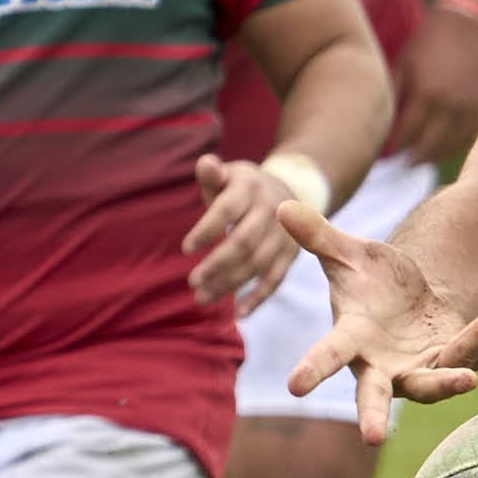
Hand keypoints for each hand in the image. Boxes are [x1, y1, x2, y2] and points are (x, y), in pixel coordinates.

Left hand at [186, 154, 314, 308]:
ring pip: (258, 264)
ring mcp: (285, 235)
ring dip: (230, 284)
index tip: (186, 249)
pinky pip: (276, 279)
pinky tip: (238, 314)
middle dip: (217, 264)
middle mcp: (272, 210)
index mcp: (250, 187)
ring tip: (202, 298)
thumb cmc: (243, 188)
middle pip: (244, 242)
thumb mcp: (228, 176)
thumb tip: (206, 164)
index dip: (207, 229)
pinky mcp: (292, 255)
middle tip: (192, 282)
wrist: (290, 192)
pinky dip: (258, 298)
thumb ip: (211, 174)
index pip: (227, 209)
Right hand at [281, 200, 477, 440]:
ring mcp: (415, 367)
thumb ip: (317, 235)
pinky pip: (465, 350)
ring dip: (447, 383)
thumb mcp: (346, 253)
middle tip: (372, 439)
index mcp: (350, 337)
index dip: (312, 368)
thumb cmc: (369, 279)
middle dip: (372, 416)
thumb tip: (282, 204)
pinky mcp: (447, 359)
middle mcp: (380, 363)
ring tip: (467, 380)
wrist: (410, 295)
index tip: (295, 387)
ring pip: (430, 385)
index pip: (328, 354)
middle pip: (373, 395)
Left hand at [384, 0, 477, 167]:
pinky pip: (468, 137)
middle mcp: (450, 107)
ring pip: (450, 147)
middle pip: (429, 147)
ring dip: (434, 156)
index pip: (407, 134)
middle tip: (402, 165)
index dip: (395, 148)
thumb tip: (385, 125)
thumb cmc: (427, 43)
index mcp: (427, 95)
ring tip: (420, 160)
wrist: (463, 25)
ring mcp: (469, 109)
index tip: (386, 156)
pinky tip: (442, 147)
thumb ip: (394, 96)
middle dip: (413, 159)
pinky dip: (454, 146)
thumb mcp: (402, 65)